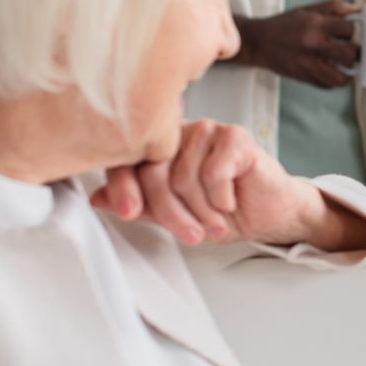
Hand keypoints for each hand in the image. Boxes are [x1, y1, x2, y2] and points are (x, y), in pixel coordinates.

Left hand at [92, 120, 365, 250]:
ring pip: (184, 175)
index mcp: (159, 148)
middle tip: (191, 234)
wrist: (268, 215)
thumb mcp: (174, 216)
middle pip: (154, 172)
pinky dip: (222, 195)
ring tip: (216, 219)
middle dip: (171, 212)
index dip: (123, 187)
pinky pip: (214, 171)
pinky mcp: (235, 136)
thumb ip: (139, 204)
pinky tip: (231, 198)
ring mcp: (207, 131)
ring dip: (202, 208)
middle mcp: (179, 134)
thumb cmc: (223, 212)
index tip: (126, 212)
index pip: (127, 161)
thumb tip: (96, 199)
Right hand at [234, 0, 359, 87]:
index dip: (354, 30)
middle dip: (357, 53)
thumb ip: (333, 7)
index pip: (348, 29)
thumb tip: (358, 9)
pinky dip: (336, 81)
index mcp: (315, 25)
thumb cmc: (284, 25)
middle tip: (355, 50)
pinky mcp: (304, 78)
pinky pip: (328, 86)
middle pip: (349, 54)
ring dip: (349, 72)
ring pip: (341, 77)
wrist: (258, 43)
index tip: (351, 32)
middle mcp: (313, 45)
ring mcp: (309, 64)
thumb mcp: (307, 10)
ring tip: (349, 65)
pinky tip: (337, 73)